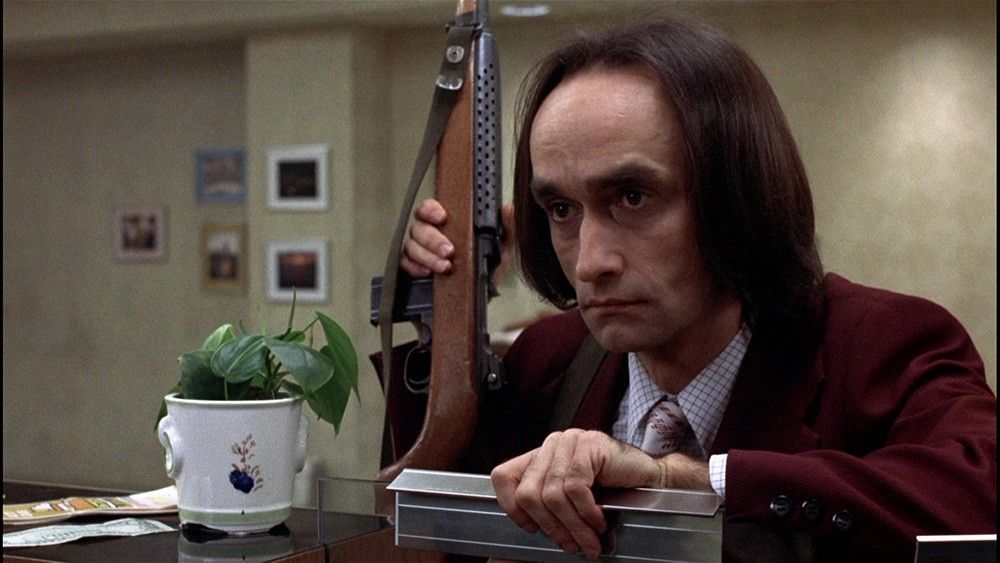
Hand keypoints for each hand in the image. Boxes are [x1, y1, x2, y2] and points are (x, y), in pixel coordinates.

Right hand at [400, 198, 513, 278]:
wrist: (480, 297)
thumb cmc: (486, 268)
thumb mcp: (501, 249)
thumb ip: (506, 229)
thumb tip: (509, 209)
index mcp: (447, 224)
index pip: (430, 208)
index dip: (431, 209)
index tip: (442, 217)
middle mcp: (429, 234)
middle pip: (419, 227)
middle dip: (433, 239)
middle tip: (449, 251)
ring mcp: (419, 251)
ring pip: (411, 246)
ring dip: (427, 256)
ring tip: (444, 267)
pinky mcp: (412, 269)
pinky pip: (404, 264)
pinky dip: (414, 267)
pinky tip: (427, 273)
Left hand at [490, 430, 711, 559]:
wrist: (652, 481)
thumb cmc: (614, 492)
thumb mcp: (572, 499)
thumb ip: (550, 504)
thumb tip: (530, 528)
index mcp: (541, 456)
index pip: (503, 477)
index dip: (511, 507)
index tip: (532, 529)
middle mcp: (551, 445)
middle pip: (529, 493)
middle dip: (550, 527)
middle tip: (571, 546)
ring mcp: (569, 442)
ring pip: (553, 494)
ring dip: (573, 526)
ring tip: (589, 541)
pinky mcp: (588, 446)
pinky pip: (575, 487)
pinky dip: (586, 512)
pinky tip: (599, 521)